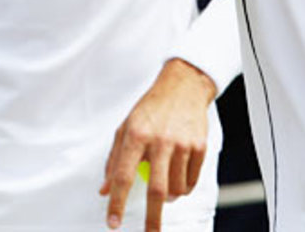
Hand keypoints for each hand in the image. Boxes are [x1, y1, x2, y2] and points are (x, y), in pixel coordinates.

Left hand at [102, 59, 217, 230]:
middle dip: (152, 219)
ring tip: (165, 188)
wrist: (183, 86)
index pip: (123, 175)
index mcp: (136, 135)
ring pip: (176, 188)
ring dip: (170, 198)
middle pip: (156, 190)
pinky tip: (179, 179)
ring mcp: (182, 143)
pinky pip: (191, 180)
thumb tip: (104, 190)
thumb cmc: (151, 108)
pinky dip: (184, 187)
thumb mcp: (126, 127)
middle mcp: (160, 140)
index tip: (113, 224)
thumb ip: (114, 159)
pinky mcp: (199, 145)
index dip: (116, 202)